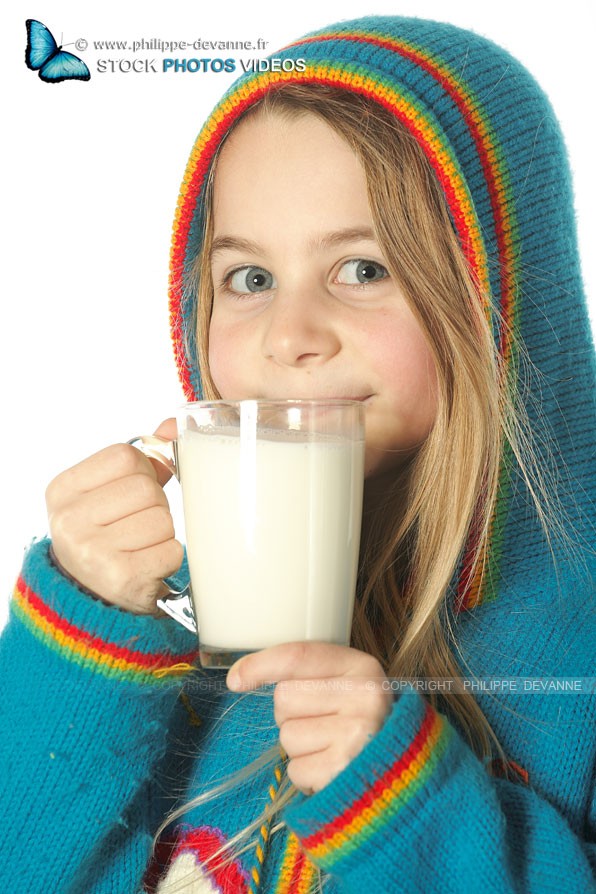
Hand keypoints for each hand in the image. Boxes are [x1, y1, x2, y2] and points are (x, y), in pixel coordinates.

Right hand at [46, 419, 182, 612]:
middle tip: (136, 526)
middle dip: (154, 505)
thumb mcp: (111, 492)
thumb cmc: (109, 533)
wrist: (93, 598)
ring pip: (162, 519)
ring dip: (162, 534)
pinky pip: (172, 550)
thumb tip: (172, 425)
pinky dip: (168, 557)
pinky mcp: (121, 578)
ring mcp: (92, 551)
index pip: (125, 456)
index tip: (129, 495)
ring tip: (140, 547)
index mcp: (62, 490)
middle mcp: (68, 520)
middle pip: (147, 489)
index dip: (142, 472)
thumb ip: (144, 458)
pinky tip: (148, 565)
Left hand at [227, 642, 392, 793]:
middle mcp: (364, 697)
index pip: (298, 657)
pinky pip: (295, 770)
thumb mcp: (349, 685)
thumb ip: (307, 672)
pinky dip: (306, 774)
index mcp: (363, 667)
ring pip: (287, 736)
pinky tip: (332, 768)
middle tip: (323, 723)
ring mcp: (356, 736)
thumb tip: (237, 677)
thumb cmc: (365, 724)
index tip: (236, 678)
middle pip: (285, 698)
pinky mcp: (343, 772)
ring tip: (331, 748)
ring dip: (300, 747)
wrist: (404, 775)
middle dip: (292, 715)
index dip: (261, 665)